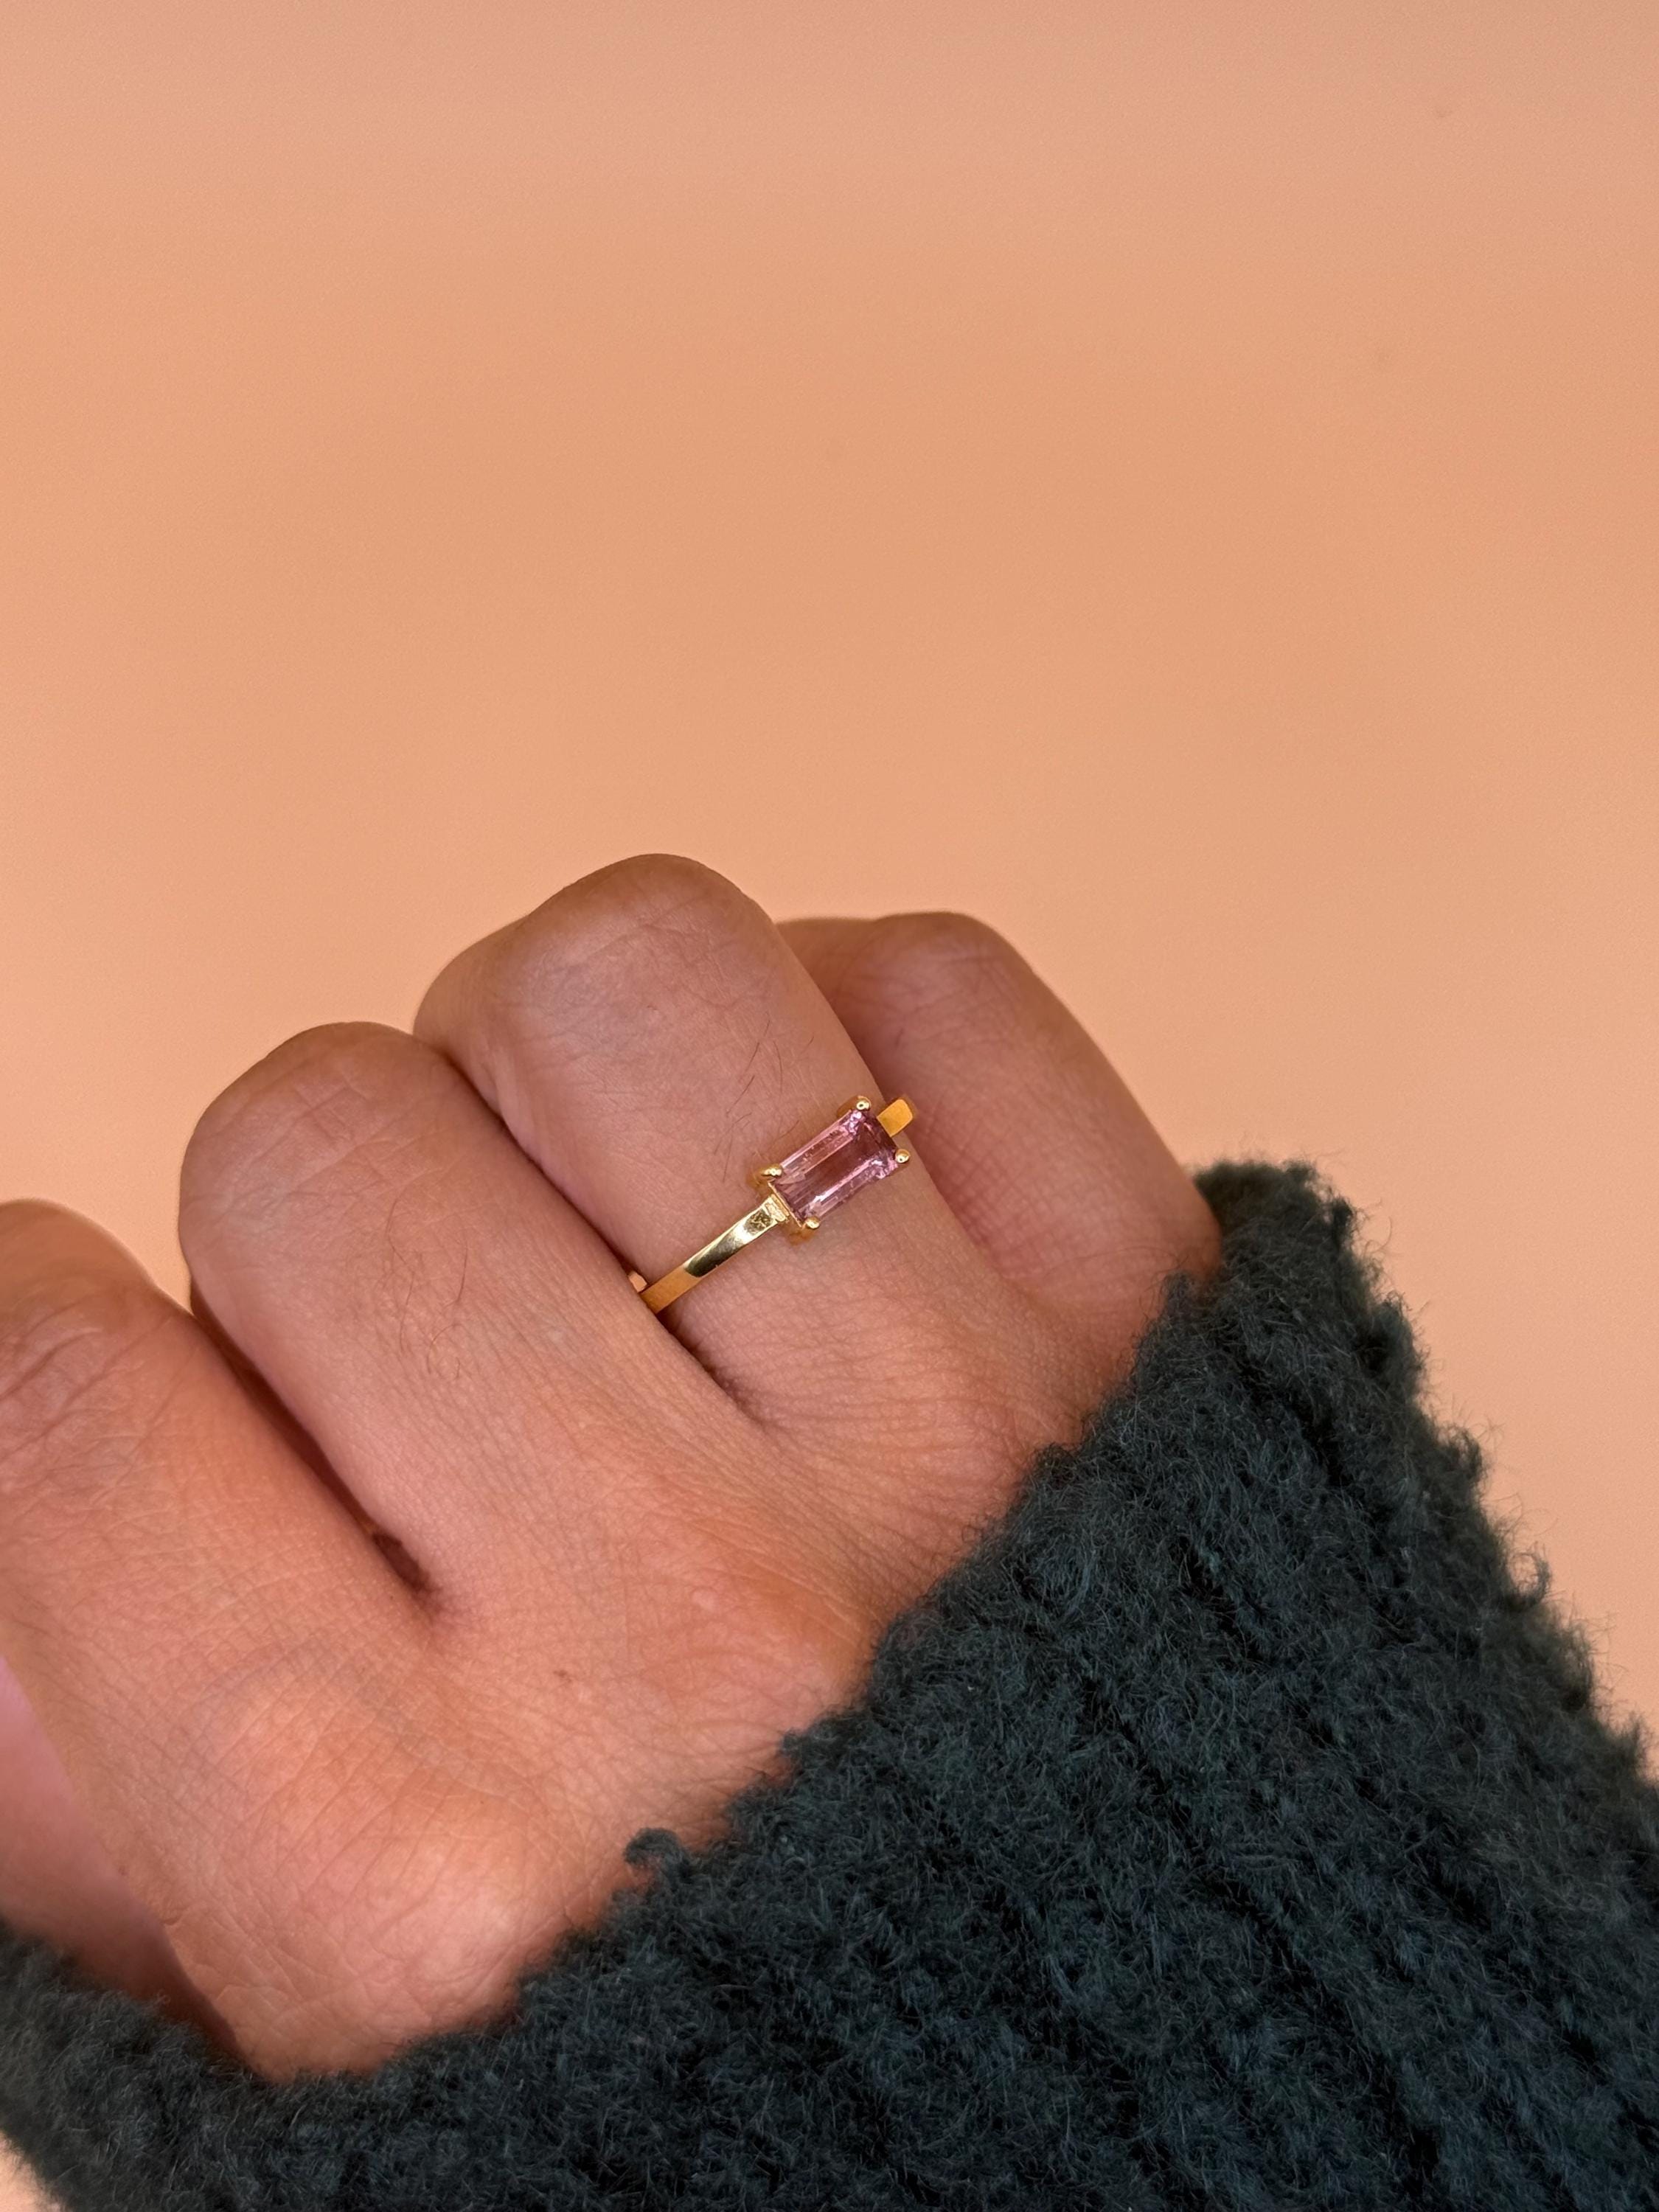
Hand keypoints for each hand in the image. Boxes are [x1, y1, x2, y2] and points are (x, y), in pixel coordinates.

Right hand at [0, 857, 1216, 2076]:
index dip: (39, 1317)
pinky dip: (832, 1028)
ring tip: (606, 1213)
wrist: (1151, 2060)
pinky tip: (808, 1189)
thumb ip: (75, 1779)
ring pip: (609, 976)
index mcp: (408, 1867)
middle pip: (314, 1139)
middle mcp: (683, 1630)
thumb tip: (7, 1403)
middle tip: (431, 1346)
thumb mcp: (319, 2035)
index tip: (114, 1347)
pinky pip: (925, 976)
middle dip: (322, 1220)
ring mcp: (950, 1436)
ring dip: (549, 1058)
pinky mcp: (1151, 1309)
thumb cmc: (711, 2037)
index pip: (56, 1399)